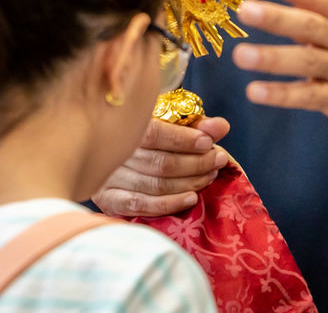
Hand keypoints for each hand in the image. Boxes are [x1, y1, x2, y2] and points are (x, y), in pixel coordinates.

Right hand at [92, 116, 229, 216]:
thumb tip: (220, 127)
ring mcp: (108, 177)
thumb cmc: (146, 134)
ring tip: (209, 176)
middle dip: (196, 163)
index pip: (155, 134)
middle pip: (160, 163)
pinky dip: (170, 203)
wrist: (106, 150)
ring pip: (155, 185)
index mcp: (124, 124)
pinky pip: (141, 206)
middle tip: (218, 159)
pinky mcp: (109, 200)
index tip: (208, 142)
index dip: (184, 140)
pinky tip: (191, 198)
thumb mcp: (169, 121)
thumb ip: (195, 124)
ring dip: (189, 182)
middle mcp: (112, 151)